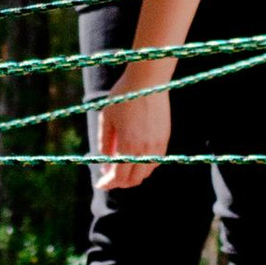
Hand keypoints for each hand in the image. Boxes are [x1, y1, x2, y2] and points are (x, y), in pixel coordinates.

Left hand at [94, 67, 172, 190]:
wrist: (148, 80)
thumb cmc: (123, 97)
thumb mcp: (107, 119)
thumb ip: (105, 144)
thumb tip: (104, 164)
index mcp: (129, 145)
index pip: (119, 176)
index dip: (108, 183)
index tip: (100, 184)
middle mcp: (146, 149)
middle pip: (134, 179)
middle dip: (120, 183)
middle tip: (109, 178)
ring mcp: (158, 144)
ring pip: (147, 172)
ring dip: (134, 175)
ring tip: (122, 170)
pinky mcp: (165, 138)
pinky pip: (156, 161)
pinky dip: (145, 166)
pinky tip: (136, 160)